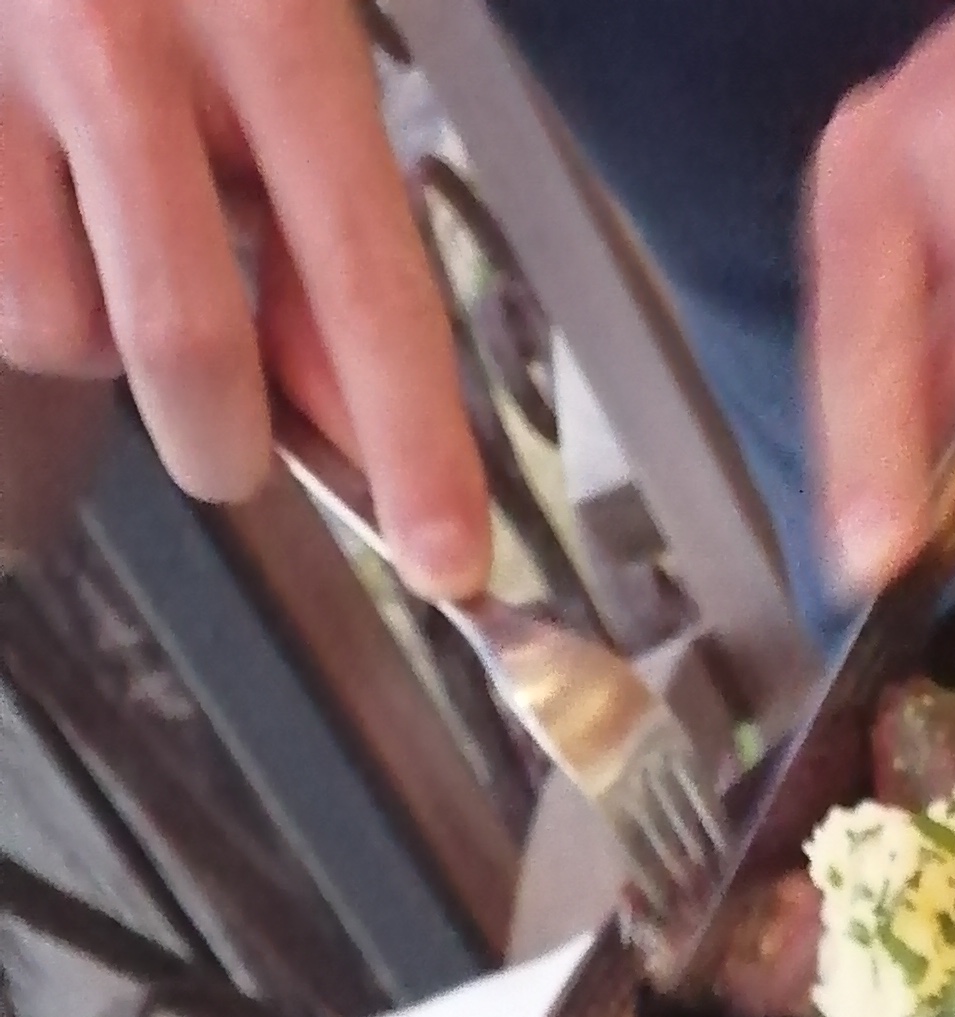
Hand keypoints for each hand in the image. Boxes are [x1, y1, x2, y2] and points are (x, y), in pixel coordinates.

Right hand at [0, 0, 487, 594]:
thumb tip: (344, 413)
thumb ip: (320, 213)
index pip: (362, 272)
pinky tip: (42, 186)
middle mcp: (110, 34)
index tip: (453, 563)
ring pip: (57, 326)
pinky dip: (25, 273)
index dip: (412, 438)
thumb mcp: (284, 22)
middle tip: (239, 440)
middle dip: (224, 441)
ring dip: (102, 338)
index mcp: (260, 6)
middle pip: (183, 347)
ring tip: (114, 226)